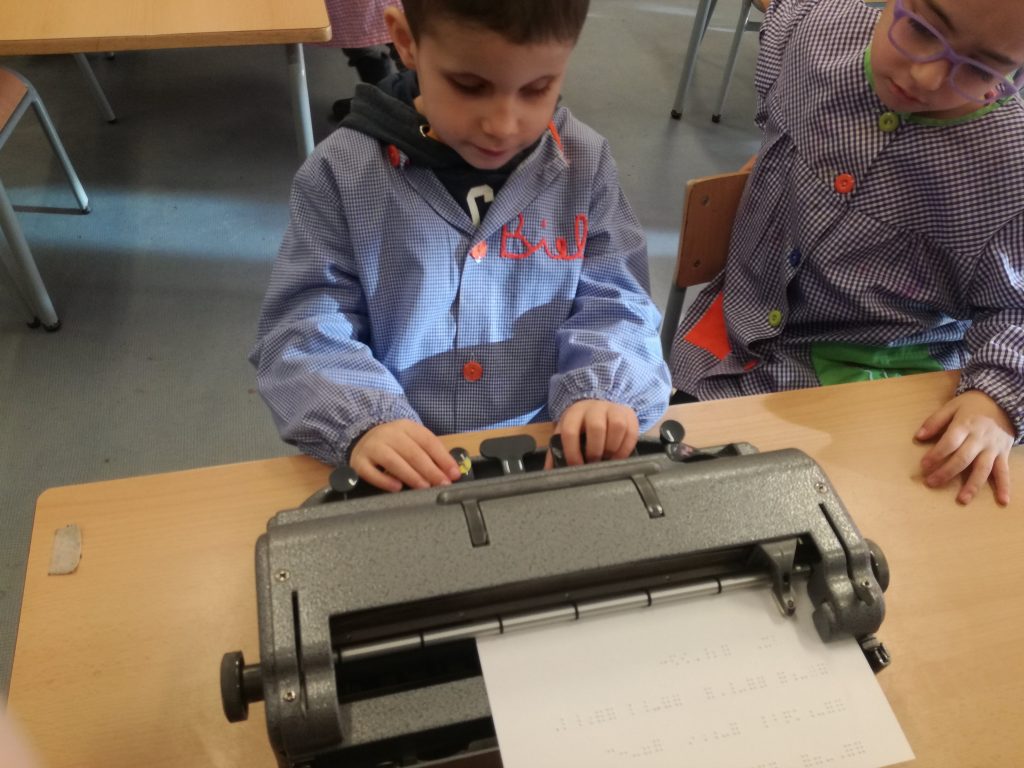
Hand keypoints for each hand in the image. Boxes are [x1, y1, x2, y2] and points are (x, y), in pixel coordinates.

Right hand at [349, 420, 461, 492]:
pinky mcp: (359, 462)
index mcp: (406, 427)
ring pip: (393, 461)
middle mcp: (389, 434)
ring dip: (411, 475)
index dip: (443, 458)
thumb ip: (430, 453)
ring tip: (424, 487)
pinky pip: (371, 472)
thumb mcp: (412, 441)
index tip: (454, 473)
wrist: (362, 438)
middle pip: (412, 452)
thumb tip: (450, 472)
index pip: (428, 441)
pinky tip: (397, 488)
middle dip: (430, 470)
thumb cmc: (394, 444)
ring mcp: (372, 447)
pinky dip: (385, 481)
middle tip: (442, 484)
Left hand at [546, 399, 639, 467]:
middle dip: (595, 450)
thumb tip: (548, 474)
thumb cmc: (580, 425)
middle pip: (596, 427)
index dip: (572, 452)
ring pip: (617, 426)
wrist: (599, 407)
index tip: (576, 466)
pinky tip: (619, 456)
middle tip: (594, 463)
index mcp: (574, 413)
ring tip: (608, 459)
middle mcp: (594, 408)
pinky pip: (631, 432)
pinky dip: (626, 448)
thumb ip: (556, 452)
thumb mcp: (565, 433)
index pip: (570, 431)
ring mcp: (613, 409)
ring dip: (613, 448)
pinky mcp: (629, 415)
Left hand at [915, 390, 1014, 505]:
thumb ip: (935, 421)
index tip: (923, 465)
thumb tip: (918, 436)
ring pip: (982, 469)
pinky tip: (1003, 501)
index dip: (936, 454)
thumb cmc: (972, 405)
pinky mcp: (1003, 454)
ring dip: (973, 485)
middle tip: (931, 483)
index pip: (949, 442)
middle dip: (946, 472)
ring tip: (962, 500)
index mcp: (965, 425)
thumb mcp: (952, 406)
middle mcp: (979, 439)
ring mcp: (992, 448)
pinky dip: (1004, 486)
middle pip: (963, 458)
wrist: (1003, 402)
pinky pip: (1004, 472)